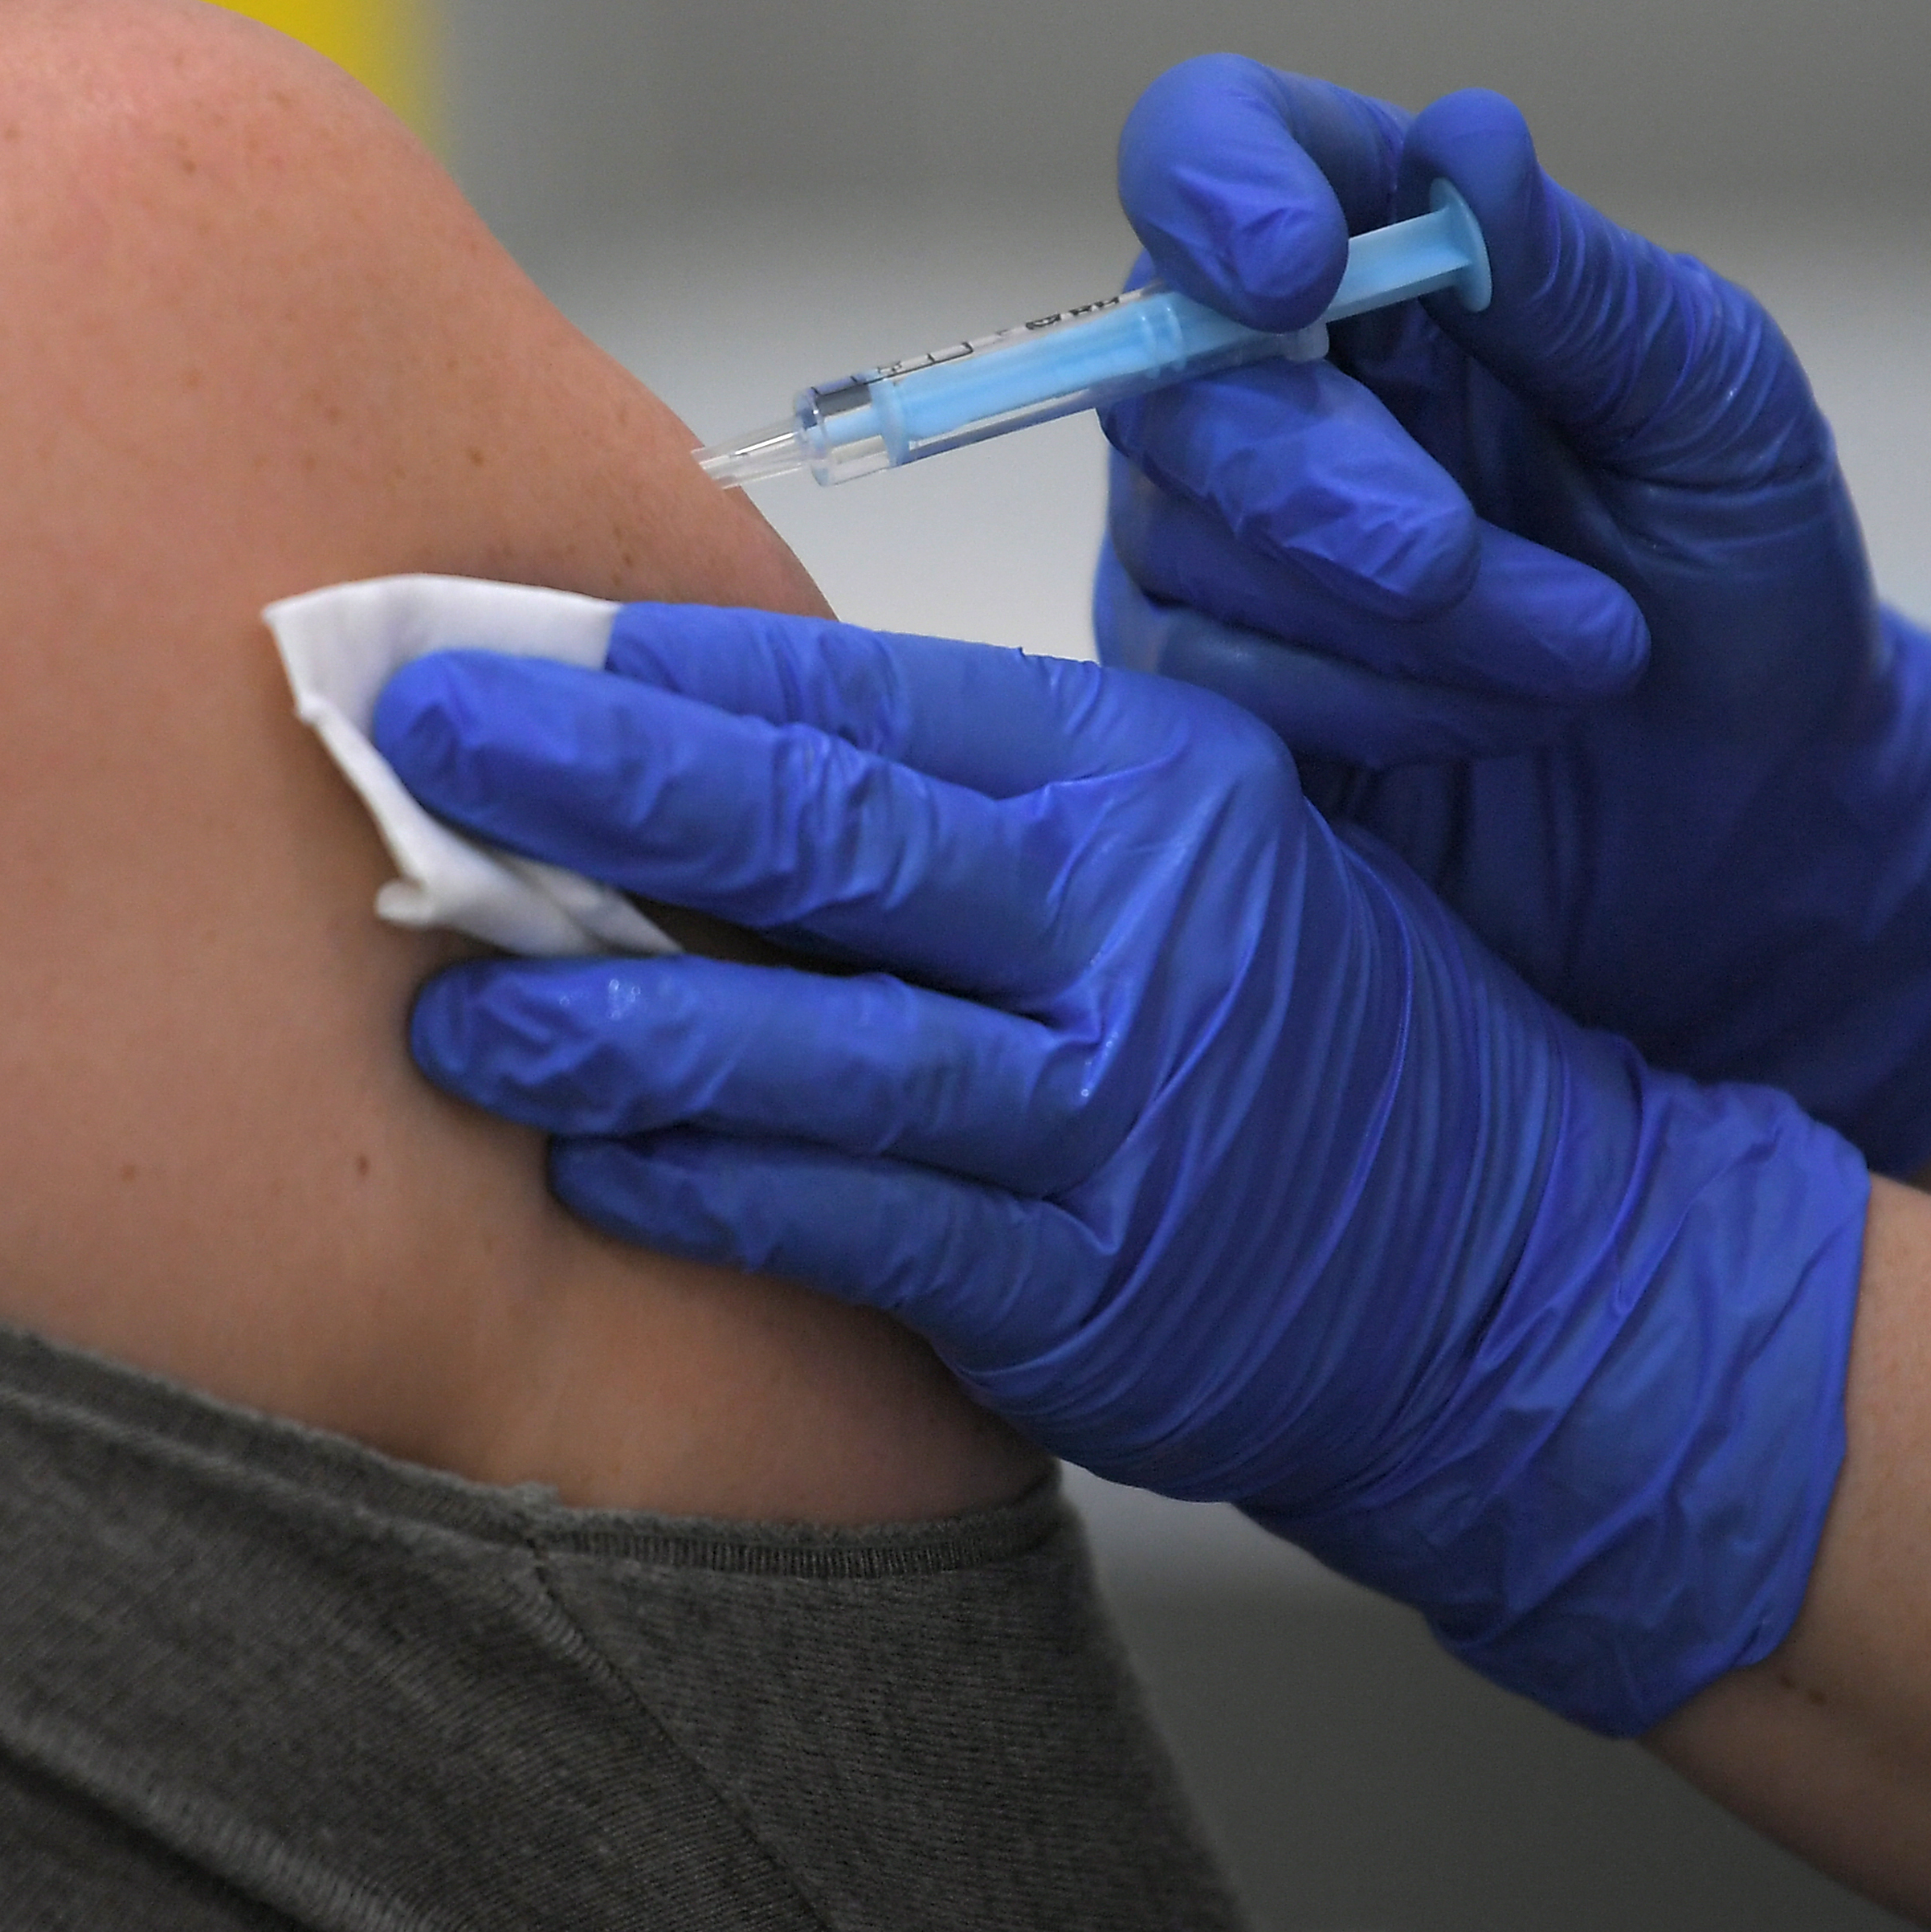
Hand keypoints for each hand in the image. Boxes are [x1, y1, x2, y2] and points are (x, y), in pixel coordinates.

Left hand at [372, 605, 1867, 1735]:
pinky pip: (856, 1224)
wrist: (1516, 1272)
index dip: (658, 672)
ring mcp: (1106, 1115)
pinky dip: (710, 1189)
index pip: (863, 695)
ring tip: (451, 1001)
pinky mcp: (1083, 1290)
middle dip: (597, 782)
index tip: (491, 641)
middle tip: (414, 742)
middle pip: (822, 834)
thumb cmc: (1305, 1028)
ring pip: (817, 1046)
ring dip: (613, 1018)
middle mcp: (1126, 926)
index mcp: (1140, 777)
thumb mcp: (1183, 839)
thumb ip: (968, 795)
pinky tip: (594, 1165)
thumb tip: (678, 738)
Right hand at [1094, 56, 1930, 1171]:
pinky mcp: (1206, 698)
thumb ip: (1574, 282)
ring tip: (1586, 656)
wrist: (1757, 811)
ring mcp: (1214, 540)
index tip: (1293, 270)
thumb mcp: (1712, 401)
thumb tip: (1463, 137)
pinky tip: (1497, 722)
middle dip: (1319, 478)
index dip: (1210, 183)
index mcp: (1377, 249)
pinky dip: (1370, 708)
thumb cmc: (1736, 567)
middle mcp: (1260, 377)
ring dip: (1404, 620)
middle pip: (1169, 374)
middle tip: (1452, 555)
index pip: (1216, 142)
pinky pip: (1206, 688)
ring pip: (1191, 547)